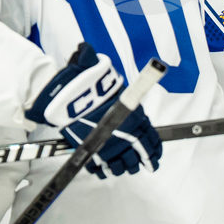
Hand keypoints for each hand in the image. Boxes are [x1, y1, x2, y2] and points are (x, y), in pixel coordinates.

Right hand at [27, 43, 161, 178]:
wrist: (67, 97)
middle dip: (142, 162)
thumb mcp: (100, 74)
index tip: (156, 155)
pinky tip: (103, 170)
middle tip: (145, 166)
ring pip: (120, 164)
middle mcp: (124, 134)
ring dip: (123, 167)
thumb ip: (103, 74)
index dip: (154, 148)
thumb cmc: (87, 84)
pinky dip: (102, 170)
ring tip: (124, 168)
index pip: (149, 137)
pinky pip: (100, 167)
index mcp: (132, 117)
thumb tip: (91, 52)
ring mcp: (108, 146)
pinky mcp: (92, 152)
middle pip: (137, 154)